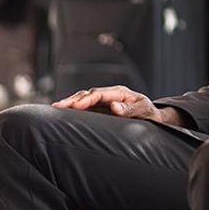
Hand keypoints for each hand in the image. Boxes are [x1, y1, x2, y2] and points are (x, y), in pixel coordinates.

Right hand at [52, 85, 176, 122]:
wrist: (153, 117)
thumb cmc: (149, 113)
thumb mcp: (143, 110)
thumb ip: (129, 110)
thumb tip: (114, 107)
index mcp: (119, 93)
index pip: (99, 94)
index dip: (86, 99)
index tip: (75, 105)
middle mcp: (109, 95)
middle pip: (87, 94)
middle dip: (72, 99)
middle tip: (58, 106)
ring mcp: (104, 101)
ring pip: (84, 99)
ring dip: (70, 103)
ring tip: (55, 108)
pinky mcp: (101, 109)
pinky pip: (85, 107)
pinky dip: (74, 108)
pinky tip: (63, 112)